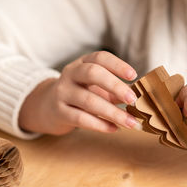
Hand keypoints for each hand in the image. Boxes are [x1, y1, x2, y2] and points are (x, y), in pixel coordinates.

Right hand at [19, 51, 140, 134]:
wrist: (47, 107)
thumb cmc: (80, 94)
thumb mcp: (97, 87)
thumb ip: (116, 91)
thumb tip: (139, 98)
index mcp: (83, 63)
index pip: (100, 58)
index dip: (118, 65)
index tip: (134, 76)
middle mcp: (71, 74)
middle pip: (92, 73)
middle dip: (115, 86)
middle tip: (132, 100)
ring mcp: (63, 92)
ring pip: (88, 100)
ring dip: (113, 112)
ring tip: (131, 123)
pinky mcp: (59, 112)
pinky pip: (80, 118)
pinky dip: (100, 124)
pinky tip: (114, 128)